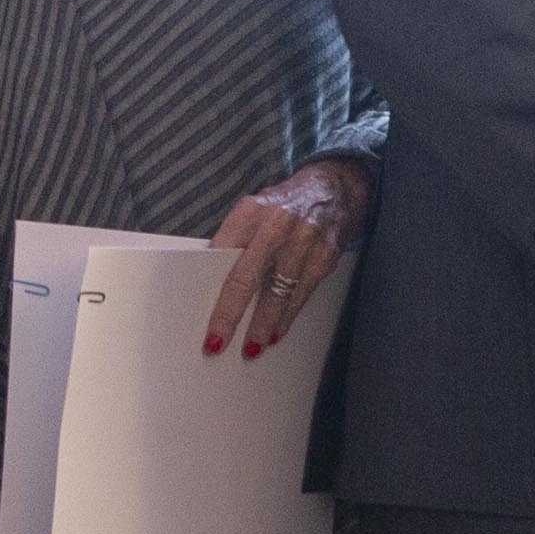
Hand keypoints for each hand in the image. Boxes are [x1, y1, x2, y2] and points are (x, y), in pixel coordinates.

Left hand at [205, 155, 370, 355]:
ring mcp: (304, 239)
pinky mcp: (326, 254)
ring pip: (278, 291)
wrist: (334, 186)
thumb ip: (236, 240)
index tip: (200, 310)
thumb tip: (213, 281)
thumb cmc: (285, 205)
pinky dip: (288, 316)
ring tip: (252, 347)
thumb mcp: (254, 211)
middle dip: (230, 314)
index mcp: (250, 211)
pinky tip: (277, 332)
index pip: (221, 255)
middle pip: (246, 276)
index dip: (209, 285)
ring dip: (263, 324)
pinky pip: (303, 293)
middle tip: (218, 343)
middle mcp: (276, 224)